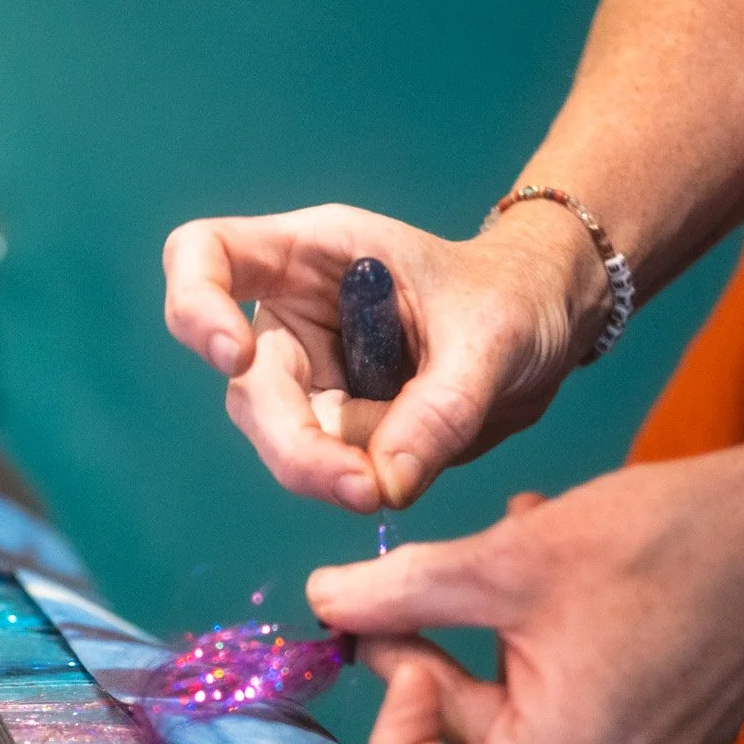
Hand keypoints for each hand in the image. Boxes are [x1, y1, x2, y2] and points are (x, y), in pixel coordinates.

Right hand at [162, 202, 605, 510]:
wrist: (548, 328)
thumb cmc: (516, 297)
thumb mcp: (495, 337)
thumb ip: (441, 406)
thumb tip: (382, 484)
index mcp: (310, 253)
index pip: (205, 256)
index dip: (195, 305)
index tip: (237, 358)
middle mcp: (292, 315)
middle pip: (247, 384)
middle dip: (294, 444)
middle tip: (361, 490)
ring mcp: (308, 377)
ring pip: (282, 440)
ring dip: (331, 472)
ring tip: (395, 483)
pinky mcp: (334, 428)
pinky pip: (329, 469)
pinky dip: (366, 481)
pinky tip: (410, 467)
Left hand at [306, 439, 743, 743]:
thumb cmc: (662, 538)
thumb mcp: (506, 558)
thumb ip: (401, 593)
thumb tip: (321, 603)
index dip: (398, 739)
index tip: (403, 653)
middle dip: (435, 666)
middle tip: (416, 587)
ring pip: (522, 720)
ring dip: (489, 640)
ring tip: (506, 550)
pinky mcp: (672, 731)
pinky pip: (575, 704)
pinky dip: (544, 646)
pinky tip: (555, 567)